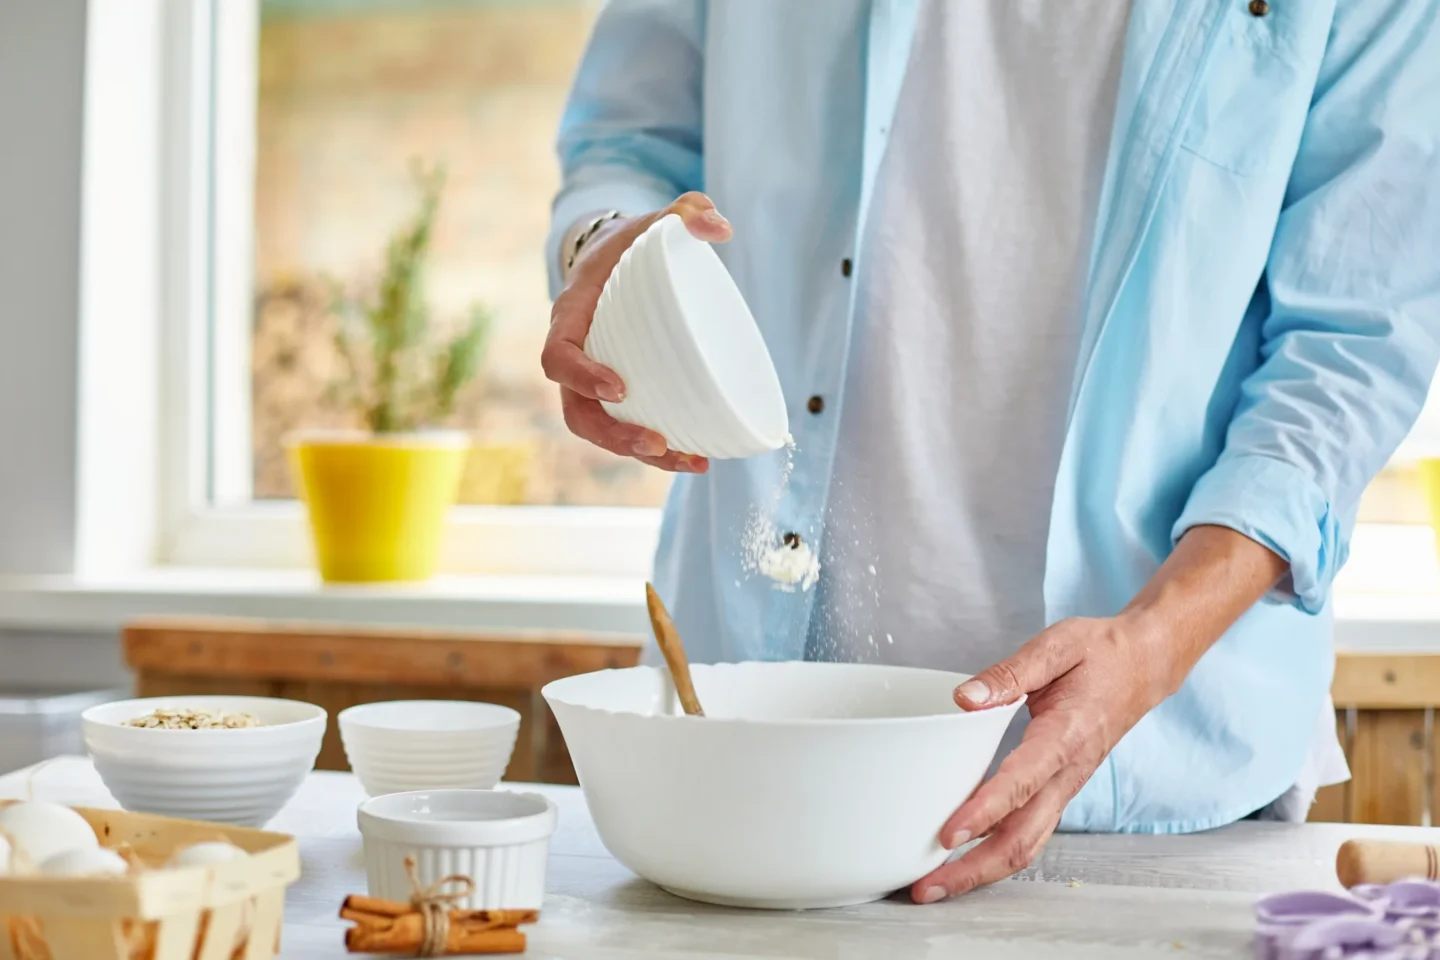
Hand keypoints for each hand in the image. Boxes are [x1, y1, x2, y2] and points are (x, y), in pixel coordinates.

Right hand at [542, 192, 731, 472]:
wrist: (610, 260)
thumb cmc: (629, 243)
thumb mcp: (653, 220)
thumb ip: (686, 212)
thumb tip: (722, 228)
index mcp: (570, 316)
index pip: (557, 356)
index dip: (581, 377)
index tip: (620, 387)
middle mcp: (574, 356)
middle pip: (577, 412)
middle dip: (614, 436)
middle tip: (658, 442)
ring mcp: (590, 381)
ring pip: (601, 430)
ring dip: (641, 454)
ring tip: (692, 461)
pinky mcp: (615, 394)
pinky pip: (624, 428)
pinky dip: (657, 449)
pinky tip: (697, 458)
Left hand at [910, 525, 1287, 903]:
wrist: (1144, 665)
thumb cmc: (1101, 653)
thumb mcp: (1056, 646)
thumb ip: (1009, 672)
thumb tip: (964, 698)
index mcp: (1065, 736)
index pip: (1022, 783)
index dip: (985, 811)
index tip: (949, 833)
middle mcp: (1067, 773)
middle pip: (1022, 838)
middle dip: (973, 867)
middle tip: (925, 885)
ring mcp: (1066, 788)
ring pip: (1027, 845)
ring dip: (981, 871)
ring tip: (935, 885)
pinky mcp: (1059, 790)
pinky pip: (1030, 833)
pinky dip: (997, 855)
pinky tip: (964, 860)